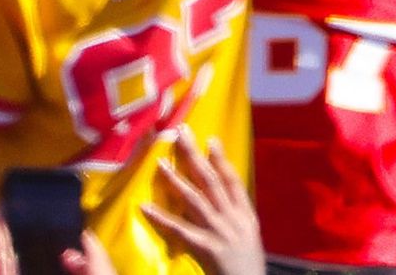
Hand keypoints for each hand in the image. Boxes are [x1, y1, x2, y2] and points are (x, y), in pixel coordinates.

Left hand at [145, 130, 263, 274]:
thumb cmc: (247, 263)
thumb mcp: (248, 234)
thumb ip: (235, 215)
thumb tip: (219, 197)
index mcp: (245, 215)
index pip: (233, 181)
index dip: (222, 159)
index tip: (211, 139)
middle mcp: (233, 218)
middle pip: (212, 182)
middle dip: (196, 157)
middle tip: (182, 134)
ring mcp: (219, 232)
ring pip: (195, 200)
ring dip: (176, 180)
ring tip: (161, 163)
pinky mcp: (206, 248)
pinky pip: (180, 230)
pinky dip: (162, 218)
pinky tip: (146, 207)